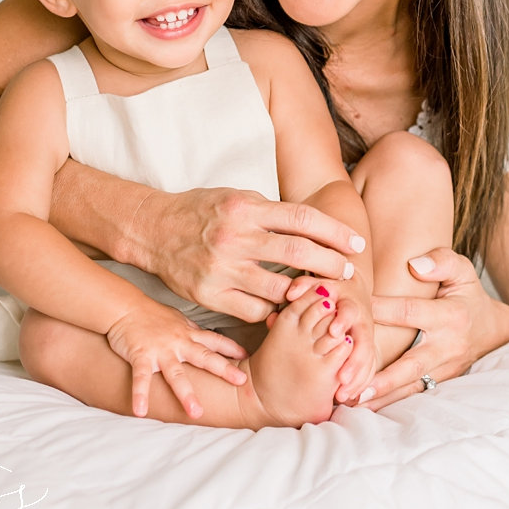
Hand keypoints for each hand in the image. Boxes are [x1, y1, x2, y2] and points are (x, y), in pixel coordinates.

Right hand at [105, 300, 248, 418]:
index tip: (248, 357)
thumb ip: (193, 332)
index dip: (231, 348)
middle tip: (241, 382)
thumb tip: (210, 338)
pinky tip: (141, 412)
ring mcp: (160, 350)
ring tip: (196, 413)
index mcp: (188, 334)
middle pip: (204, 357)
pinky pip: (141, 378)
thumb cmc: (151, 315)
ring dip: (186, 394)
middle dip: (223, 369)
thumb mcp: (178, 320)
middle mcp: (178, 343)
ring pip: (176, 374)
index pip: (215, 340)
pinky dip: (140, 395)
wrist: (124, 306)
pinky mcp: (141, 356)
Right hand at [131, 187, 365, 323]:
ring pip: (279, 288)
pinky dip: (272, 310)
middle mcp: (235, 237)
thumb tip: (313, 226)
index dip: (334, 232)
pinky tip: (280, 305)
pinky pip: (254, 310)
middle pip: (297, 253)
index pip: (302, 218)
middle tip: (347, 272)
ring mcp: (222, 268)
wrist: (153, 230)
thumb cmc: (201, 211)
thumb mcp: (236, 198)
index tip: (355, 243)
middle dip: (330, 264)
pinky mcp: (210, 295)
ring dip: (303, 293)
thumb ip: (271, 212)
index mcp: (246, 208)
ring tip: (316, 292)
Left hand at [283, 273, 374, 403]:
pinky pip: (368, 371)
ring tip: (343, 396)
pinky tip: (349, 399)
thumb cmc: (330, 293)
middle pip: (364, 343)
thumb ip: (304, 286)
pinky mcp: (367, 353)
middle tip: (342, 379)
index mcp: (350, 305)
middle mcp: (362, 324)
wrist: (352, 295)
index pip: (349, 312)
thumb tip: (290, 293)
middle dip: (355, 362)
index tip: (333, 332)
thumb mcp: (318, 285)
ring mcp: (366, 341)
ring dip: (357, 379)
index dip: (343, 321)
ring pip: (368, 361)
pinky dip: (360, 385)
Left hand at [361, 247, 508, 410]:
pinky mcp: (440, 382)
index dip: (379, 311)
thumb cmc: (466, 294)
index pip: (409, 313)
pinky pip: (414, 393)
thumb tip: (415, 264)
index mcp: (451, 316)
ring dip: (382, 396)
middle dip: (383, 377)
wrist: (492, 329)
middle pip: (411, 364)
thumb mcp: (461, 271)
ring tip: (353, 402)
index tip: (350, 313)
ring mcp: (445, 369)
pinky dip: (391, 402)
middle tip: (353, 385)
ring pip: (411, 386)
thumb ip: (442, 261)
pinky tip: (366, 406)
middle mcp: (448, 346)